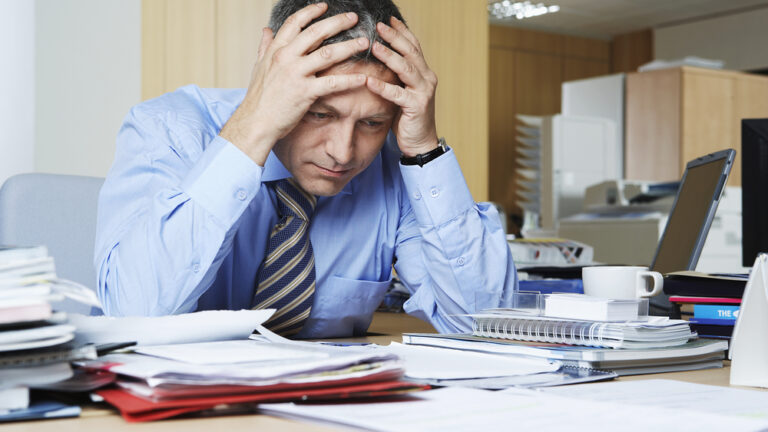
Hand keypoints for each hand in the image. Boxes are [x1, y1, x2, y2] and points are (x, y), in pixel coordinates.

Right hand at [219, 2, 369, 164]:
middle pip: (316, 32)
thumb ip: (264, 47)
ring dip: (349, 46)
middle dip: (337, 22)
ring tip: (364, 42)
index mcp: (276, 50)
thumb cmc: (258, 98)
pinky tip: (363, 78)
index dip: (311, 12)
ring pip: (328, 54)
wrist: (255, 122)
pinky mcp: (305, 92)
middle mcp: (286, 58)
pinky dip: (350, 80)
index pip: (295, 23)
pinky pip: (333, 83)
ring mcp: (296, 74)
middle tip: (354, 17)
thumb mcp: (258, 67)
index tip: (324, 6)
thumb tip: (266, 29)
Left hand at [367, 17, 438, 156]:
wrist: (420, 142)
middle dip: (394, 37)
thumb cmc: (408, 117)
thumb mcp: (403, 91)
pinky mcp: (416, 107)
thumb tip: (378, 58)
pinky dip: (382, 87)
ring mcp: (423, 92)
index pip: (414, 46)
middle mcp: (427, 78)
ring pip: (406, 69)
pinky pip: (397, 94)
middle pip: (411, 52)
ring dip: (389, 56)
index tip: (388, 18)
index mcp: (424, 72)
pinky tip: (369, 81)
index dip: (402, 31)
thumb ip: (396, 76)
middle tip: (379, 25)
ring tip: (374, 46)